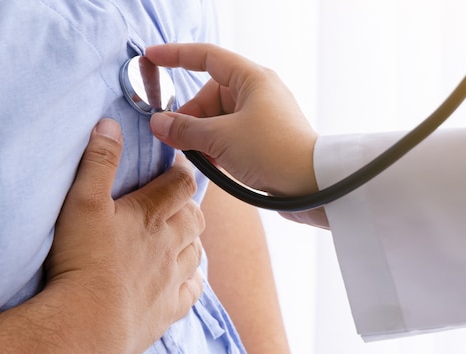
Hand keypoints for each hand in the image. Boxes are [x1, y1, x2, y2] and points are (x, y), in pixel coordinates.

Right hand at [47, 119, 203, 353]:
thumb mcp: (82, 203)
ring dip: (191, 241)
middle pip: (194, 218)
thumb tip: (110, 125)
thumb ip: (98, 162)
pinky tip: (183, 280)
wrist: (86, 322)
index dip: (182, 172)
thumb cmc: (81, 260)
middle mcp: (169, 245)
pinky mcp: (169, 310)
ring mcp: (172, 279)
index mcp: (150, 216)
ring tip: (178, 238)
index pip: (180, 185)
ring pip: (197, 253)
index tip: (177, 167)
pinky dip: (192, 281)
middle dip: (189, 206)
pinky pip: (193, 291)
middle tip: (176, 203)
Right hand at [147, 43, 318, 197]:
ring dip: (204, 137)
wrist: (314, 185)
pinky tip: (214, 164)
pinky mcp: (265, 139)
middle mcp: (258, 93)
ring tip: (202, 157)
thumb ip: (186, 130)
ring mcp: (262, 116)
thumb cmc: (274, 152)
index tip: (152, 58)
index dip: (176, 55)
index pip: (207, 57)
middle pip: (210, 96)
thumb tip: (159, 124)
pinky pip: (231, 135)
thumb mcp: (222, 139)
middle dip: (191, 118)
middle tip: (179, 140)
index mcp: (252, 79)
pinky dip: (218, 147)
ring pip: (219, 119)